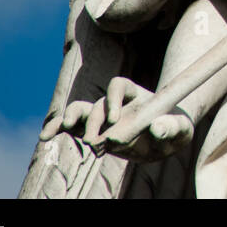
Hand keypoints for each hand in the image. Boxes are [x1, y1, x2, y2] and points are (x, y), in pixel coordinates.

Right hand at [56, 76, 193, 162]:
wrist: (163, 138)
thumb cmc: (174, 128)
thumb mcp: (180, 129)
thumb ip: (172, 127)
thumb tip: (156, 128)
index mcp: (134, 94)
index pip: (119, 85)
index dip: (115, 99)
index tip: (115, 119)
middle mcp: (114, 103)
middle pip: (99, 103)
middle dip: (95, 121)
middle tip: (98, 141)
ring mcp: (101, 117)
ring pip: (81, 111)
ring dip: (72, 118)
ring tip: (69, 129)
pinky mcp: (92, 132)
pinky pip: (70, 127)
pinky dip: (57, 128)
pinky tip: (45, 137)